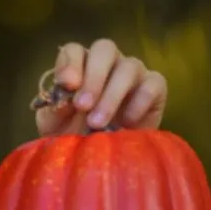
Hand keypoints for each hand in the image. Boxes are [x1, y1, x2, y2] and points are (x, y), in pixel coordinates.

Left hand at [33, 38, 167, 136]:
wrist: (101, 160)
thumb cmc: (75, 137)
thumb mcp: (56, 127)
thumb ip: (55, 110)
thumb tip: (62, 99)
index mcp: (80, 67)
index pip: (74, 51)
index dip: (69, 64)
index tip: (67, 85)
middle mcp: (108, 63)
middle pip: (104, 49)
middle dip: (93, 77)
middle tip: (83, 106)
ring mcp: (133, 73)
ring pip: (128, 66)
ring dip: (112, 95)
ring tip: (97, 123)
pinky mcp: (155, 88)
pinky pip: (153, 84)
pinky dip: (140, 102)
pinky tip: (126, 123)